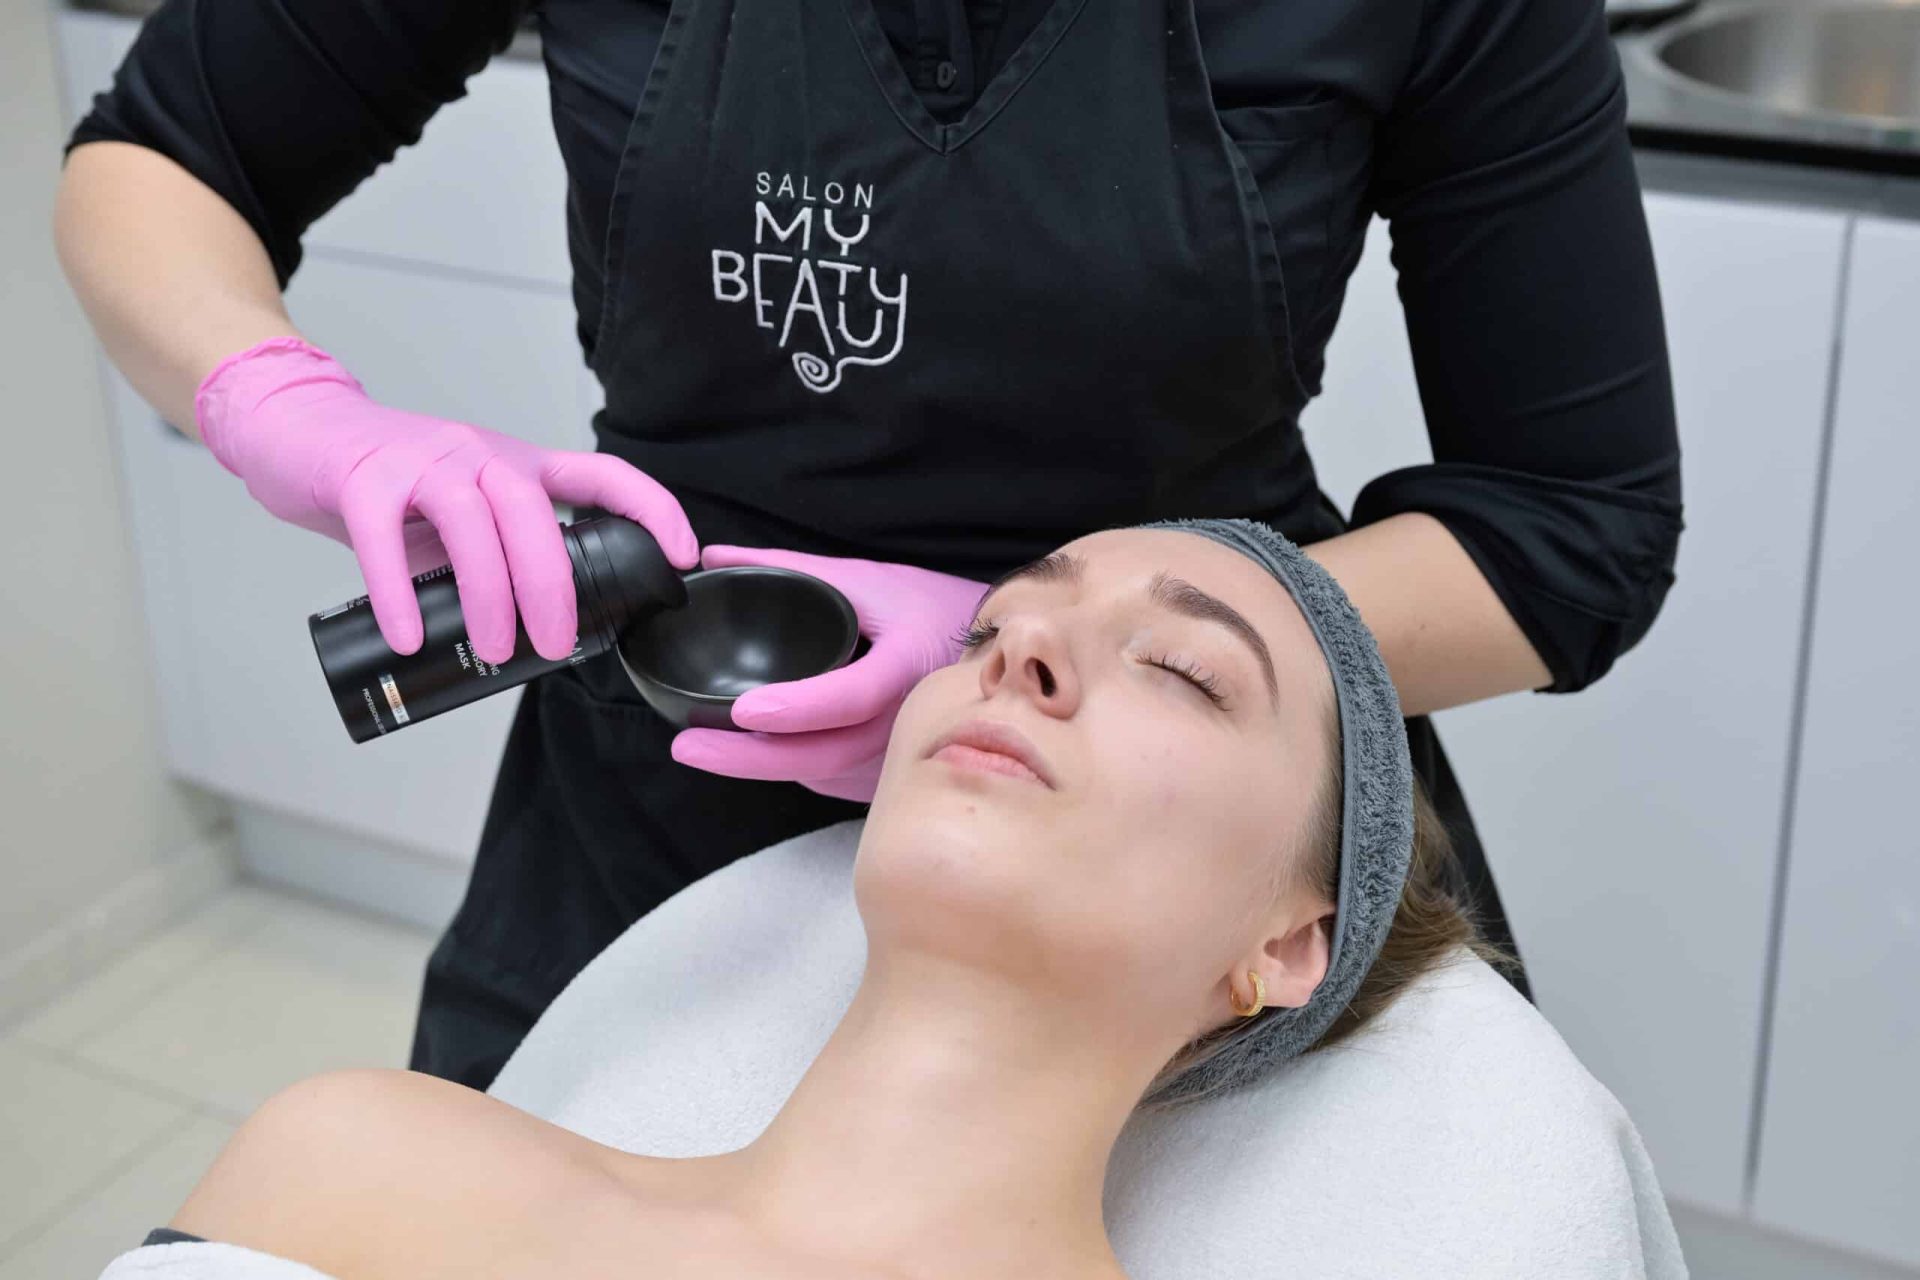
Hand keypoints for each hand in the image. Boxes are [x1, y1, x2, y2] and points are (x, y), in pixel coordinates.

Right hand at [194, 335, 699, 663]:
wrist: (298, 429)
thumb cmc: (390, 484)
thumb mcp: (460, 516)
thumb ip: (498, 558)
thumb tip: (536, 632)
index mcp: (515, 466)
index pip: (600, 475)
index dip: (650, 508)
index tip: (682, 555)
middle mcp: (477, 455)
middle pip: (532, 514)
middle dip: (553, 585)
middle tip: (557, 646)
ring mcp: (419, 462)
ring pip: (470, 524)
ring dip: (489, 594)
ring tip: (493, 649)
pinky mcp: (362, 478)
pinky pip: (385, 539)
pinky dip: (399, 593)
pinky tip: (412, 636)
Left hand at [669, 546, 989, 802]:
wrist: (1004, 656)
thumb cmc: (937, 610)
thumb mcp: (869, 580)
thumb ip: (790, 570)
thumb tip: (714, 556)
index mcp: (907, 666)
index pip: (850, 698)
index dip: (797, 709)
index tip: (743, 710)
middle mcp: (907, 723)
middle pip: (821, 757)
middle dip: (746, 759)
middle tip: (687, 745)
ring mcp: (901, 759)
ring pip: (819, 775)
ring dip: (759, 766)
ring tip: (702, 746)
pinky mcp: (890, 780)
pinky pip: (829, 781)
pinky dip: (789, 767)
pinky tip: (753, 752)